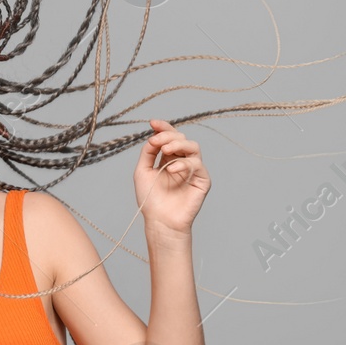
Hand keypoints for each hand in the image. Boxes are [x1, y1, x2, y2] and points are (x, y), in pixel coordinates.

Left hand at [133, 118, 208, 235]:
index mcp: (169, 158)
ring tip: (165, 151)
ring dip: (178, 145)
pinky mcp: (202, 180)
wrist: (160, 221)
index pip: (170, 137)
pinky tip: (171, 168)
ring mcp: (193, 170)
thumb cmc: (151, 199)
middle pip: (181, 138)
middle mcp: (182, 161)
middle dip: (168, 136)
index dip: (163, 127)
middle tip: (156, 142)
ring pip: (193, 147)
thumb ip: (148, 152)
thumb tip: (153, 136)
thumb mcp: (143, 171)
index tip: (152, 123)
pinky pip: (197, 164)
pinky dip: (184, 163)